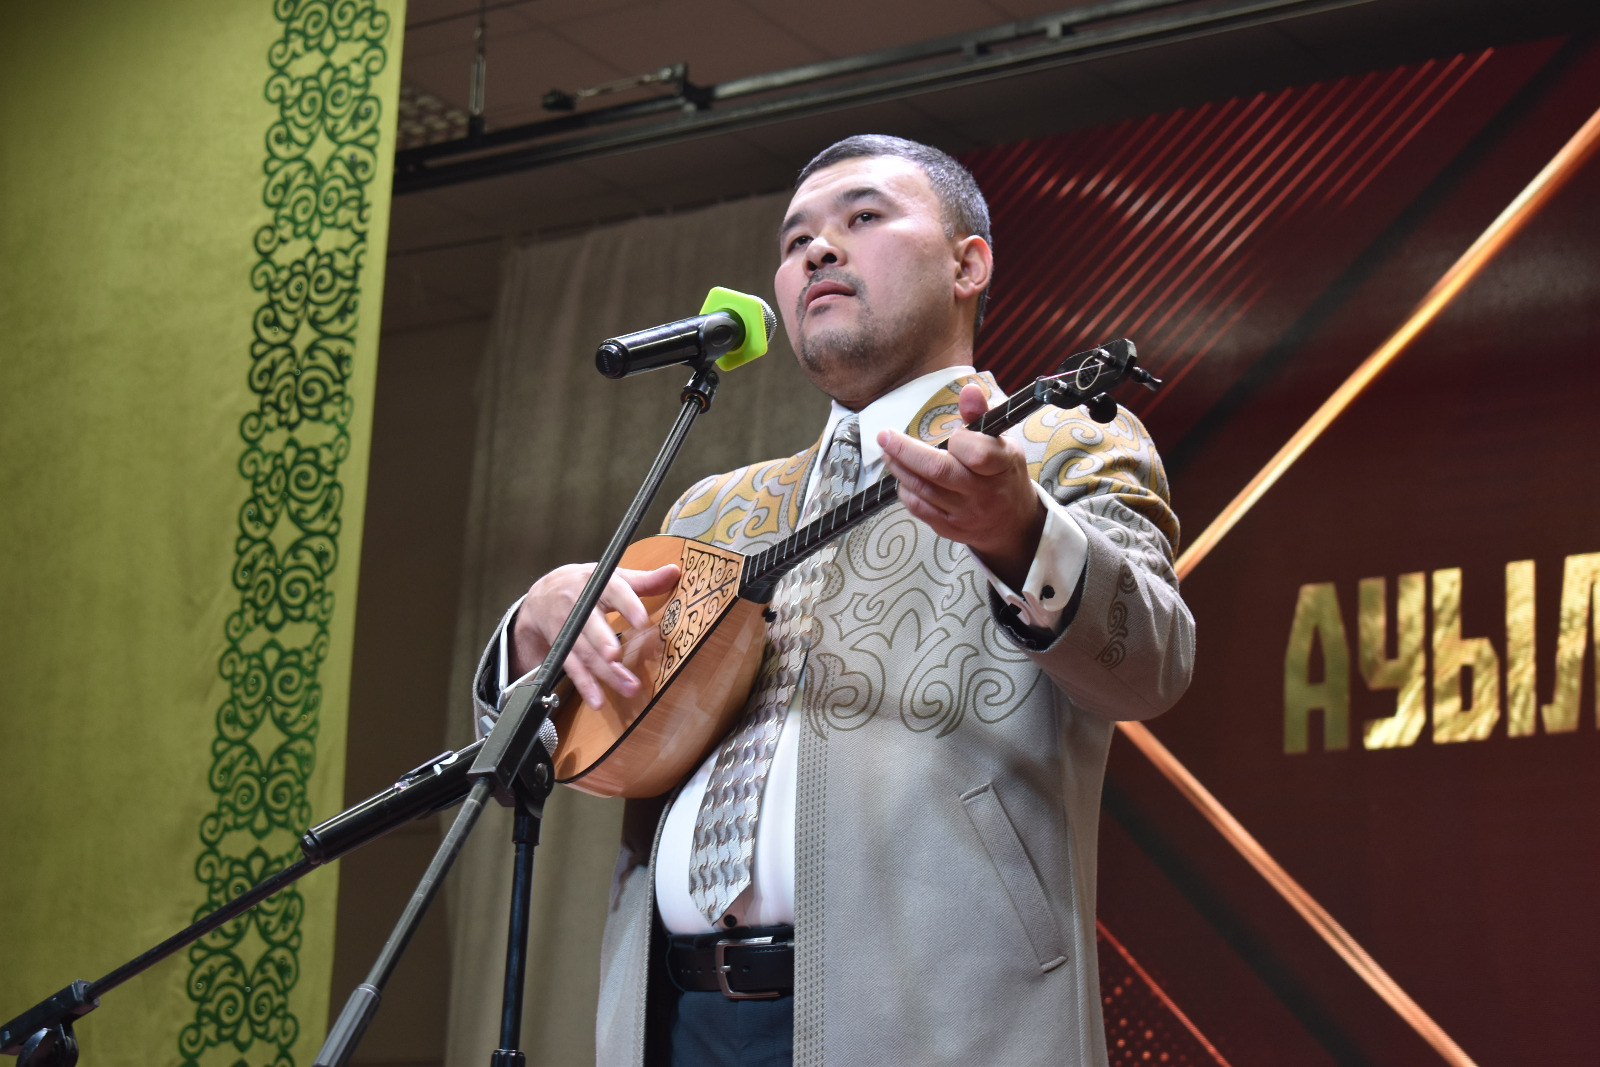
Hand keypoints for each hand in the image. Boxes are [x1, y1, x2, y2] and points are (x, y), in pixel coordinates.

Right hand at [509, 562, 680, 706]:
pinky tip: (597, 699)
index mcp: (595, 583)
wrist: (542, 596)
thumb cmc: (585, 586)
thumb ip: (644, 580)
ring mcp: (566, 628)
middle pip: (591, 625)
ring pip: (584, 651)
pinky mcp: (559, 647)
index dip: (627, 605)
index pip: (614, 591)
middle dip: (601, 641)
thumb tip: (674, 572)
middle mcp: (578, 605)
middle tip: (614, 656)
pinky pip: (572, 667)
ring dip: (604, 672)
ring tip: (627, 687)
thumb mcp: (612, 578)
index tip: (642, 621)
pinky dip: (585, 685)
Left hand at [877, 382, 1043, 589]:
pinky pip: (919, 508)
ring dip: (899, 467)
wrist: (1013, 523)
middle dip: (905, 451)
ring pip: (923, 489)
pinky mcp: (949, 528)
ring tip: (888, 451)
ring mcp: (965, 514)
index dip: (959, 442)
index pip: (977, 454)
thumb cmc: (1004, 474)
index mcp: (1002, 466)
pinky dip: (906, 490)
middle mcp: (983, 493)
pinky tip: (903, 476)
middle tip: (885, 436)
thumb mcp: (1002, 442)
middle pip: (938, 471)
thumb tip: (968, 390)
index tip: (953, 435)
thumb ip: (981, 416)